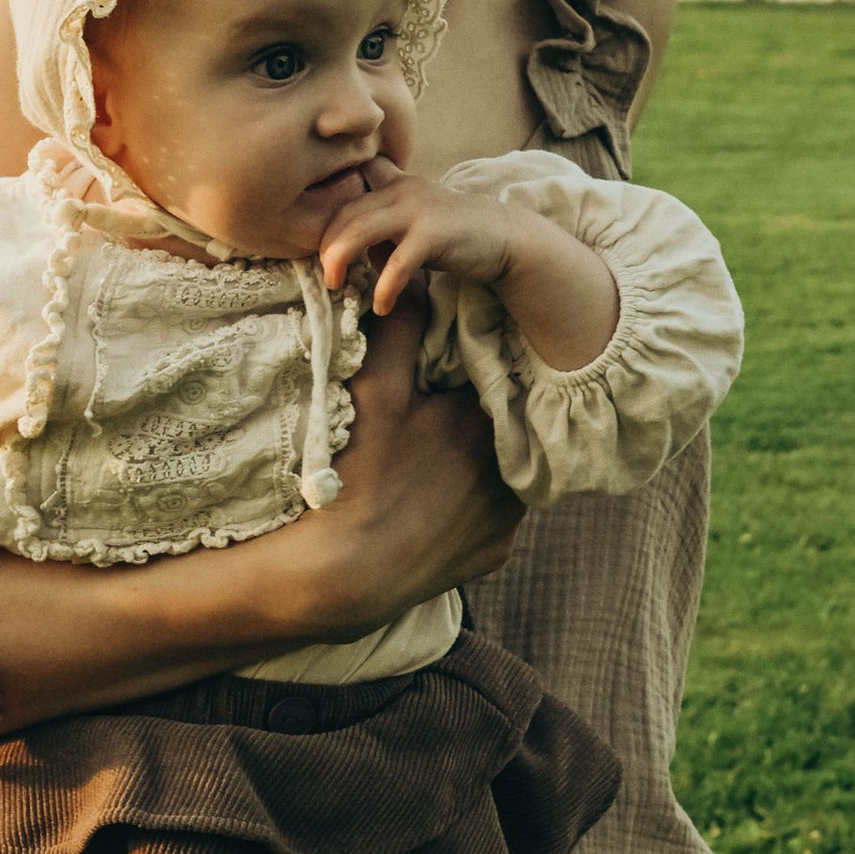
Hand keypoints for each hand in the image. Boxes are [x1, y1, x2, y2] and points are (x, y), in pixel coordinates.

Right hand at [319, 308, 521, 605]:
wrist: (341, 575)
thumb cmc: (358, 474)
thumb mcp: (377, 391)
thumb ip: (402, 328)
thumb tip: (413, 278)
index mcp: (491, 425)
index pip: (492, 385)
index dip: (466, 376)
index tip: (438, 381)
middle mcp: (513, 474)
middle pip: (498, 430)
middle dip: (473, 420)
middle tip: (430, 425)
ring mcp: (506, 521)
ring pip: (499, 474)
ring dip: (475, 465)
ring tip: (430, 464)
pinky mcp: (493, 556)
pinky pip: (489, 521)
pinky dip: (467, 510)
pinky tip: (432, 506)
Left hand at [322, 171, 619, 374]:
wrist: (505, 237)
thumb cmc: (454, 235)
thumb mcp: (412, 225)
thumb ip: (380, 230)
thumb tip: (347, 254)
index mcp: (393, 185)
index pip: (346, 192)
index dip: (325, 217)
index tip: (318, 247)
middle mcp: (401, 190)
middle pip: (344, 212)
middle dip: (325, 245)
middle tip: (322, 275)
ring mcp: (417, 209)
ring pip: (359, 230)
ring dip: (339, 259)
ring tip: (335, 285)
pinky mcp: (434, 233)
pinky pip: (397, 262)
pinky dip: (384, 286)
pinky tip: (382, 305)